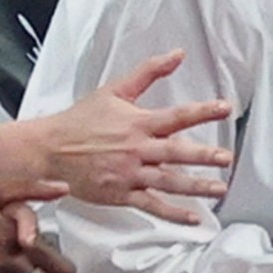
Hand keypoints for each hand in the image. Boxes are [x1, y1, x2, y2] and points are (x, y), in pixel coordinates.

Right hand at [32, 50, 233, 225]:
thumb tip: (177, 55)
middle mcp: (136, 149)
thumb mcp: (114, 91)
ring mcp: (128, 173)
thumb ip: (148, 72)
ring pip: (167, 181)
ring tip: (220, 189)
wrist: (46, 150)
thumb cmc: (81, 120)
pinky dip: (172, 213)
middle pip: (175, 152)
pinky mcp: (120, 193)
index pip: (176, 116)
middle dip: (202, 156)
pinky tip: (193, 218)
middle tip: (226, 158)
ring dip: (196, 186)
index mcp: (137, 124)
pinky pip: (151, 204)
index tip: (225, 109)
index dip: (202, 111)